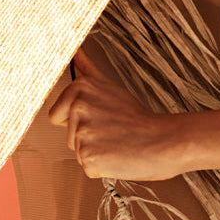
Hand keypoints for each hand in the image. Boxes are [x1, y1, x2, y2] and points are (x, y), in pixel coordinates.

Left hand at [47, 44, 184, 180]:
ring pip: (77, 152)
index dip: (77, 120)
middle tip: (110, 131)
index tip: (99, 118)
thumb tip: (75, 51)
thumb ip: (87, 69)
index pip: (56, 115)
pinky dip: (102, 167)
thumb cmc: (137, 117)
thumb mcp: (111, 87)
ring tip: (116, 142)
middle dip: (86, 137)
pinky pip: (87, 167)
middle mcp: (77, 107)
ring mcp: (82, 133)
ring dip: (95, 152)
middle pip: (67, 135)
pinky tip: (118, 155)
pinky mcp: (88, 158)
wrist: (163, 141)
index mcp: (79, 88)